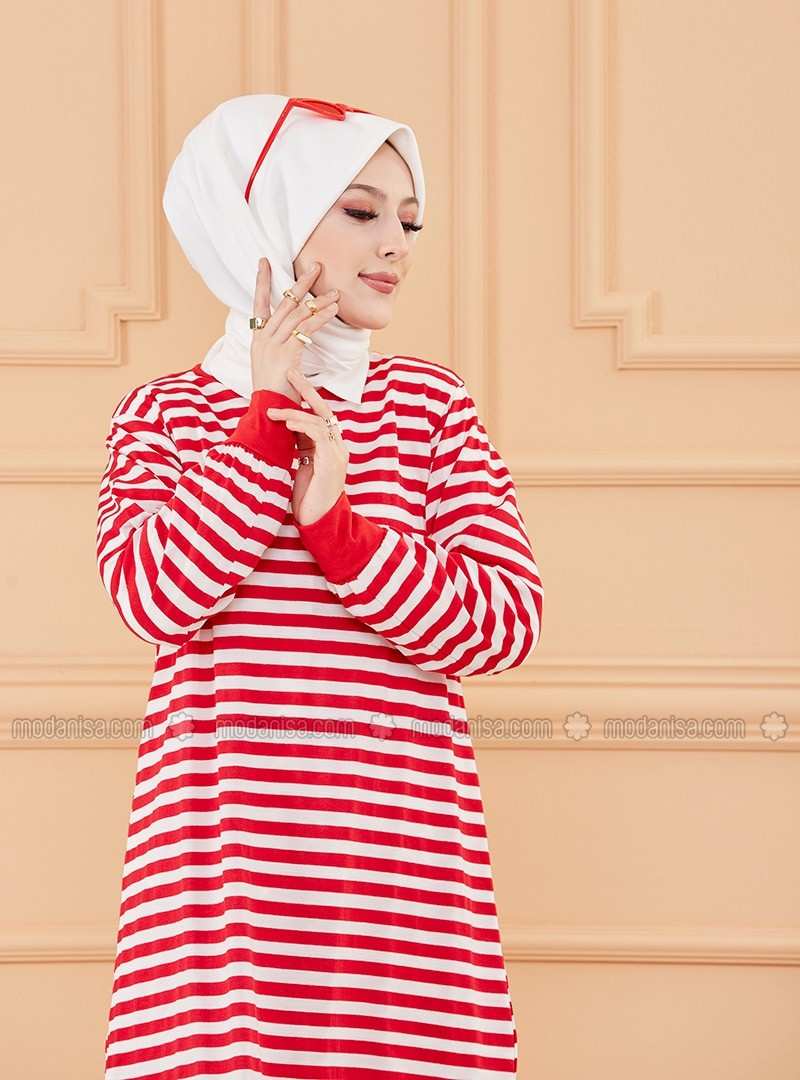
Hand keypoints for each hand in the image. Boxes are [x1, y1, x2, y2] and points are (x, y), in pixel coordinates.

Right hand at [251, 257, 339, 398]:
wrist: (268, 411)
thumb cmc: (275, 392)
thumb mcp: (273, 366)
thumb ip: (282, 348)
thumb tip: (298, 336)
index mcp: (258, 339)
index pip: (259, 304)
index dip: (262, 282)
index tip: (264, 262)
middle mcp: (263, 338)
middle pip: (284, 303)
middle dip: (301, 283)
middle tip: (316, 266)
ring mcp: (273, 345)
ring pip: (297, 314)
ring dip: (319, 301)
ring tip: (335, 292)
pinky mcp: (285, 353)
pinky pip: (305, 330)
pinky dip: (320, 319)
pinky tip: (333, 311)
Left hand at [266, 368, 347, 525]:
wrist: (318, 522)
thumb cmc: (307, 498)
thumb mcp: (299, 466)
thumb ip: (298, 447)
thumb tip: (283, 428)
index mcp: (328, 446)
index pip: (318, 414)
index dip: (305, 396)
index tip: (290, 381)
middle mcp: (337, 446)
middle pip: (323, 409)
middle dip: (306, 389)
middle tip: (289, 372)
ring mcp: (337, 454)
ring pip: (318, 420)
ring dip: (294, 413)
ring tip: (273, 411)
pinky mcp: (332, 462)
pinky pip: (319, 435)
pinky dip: (303, 425)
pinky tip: (288, 423)